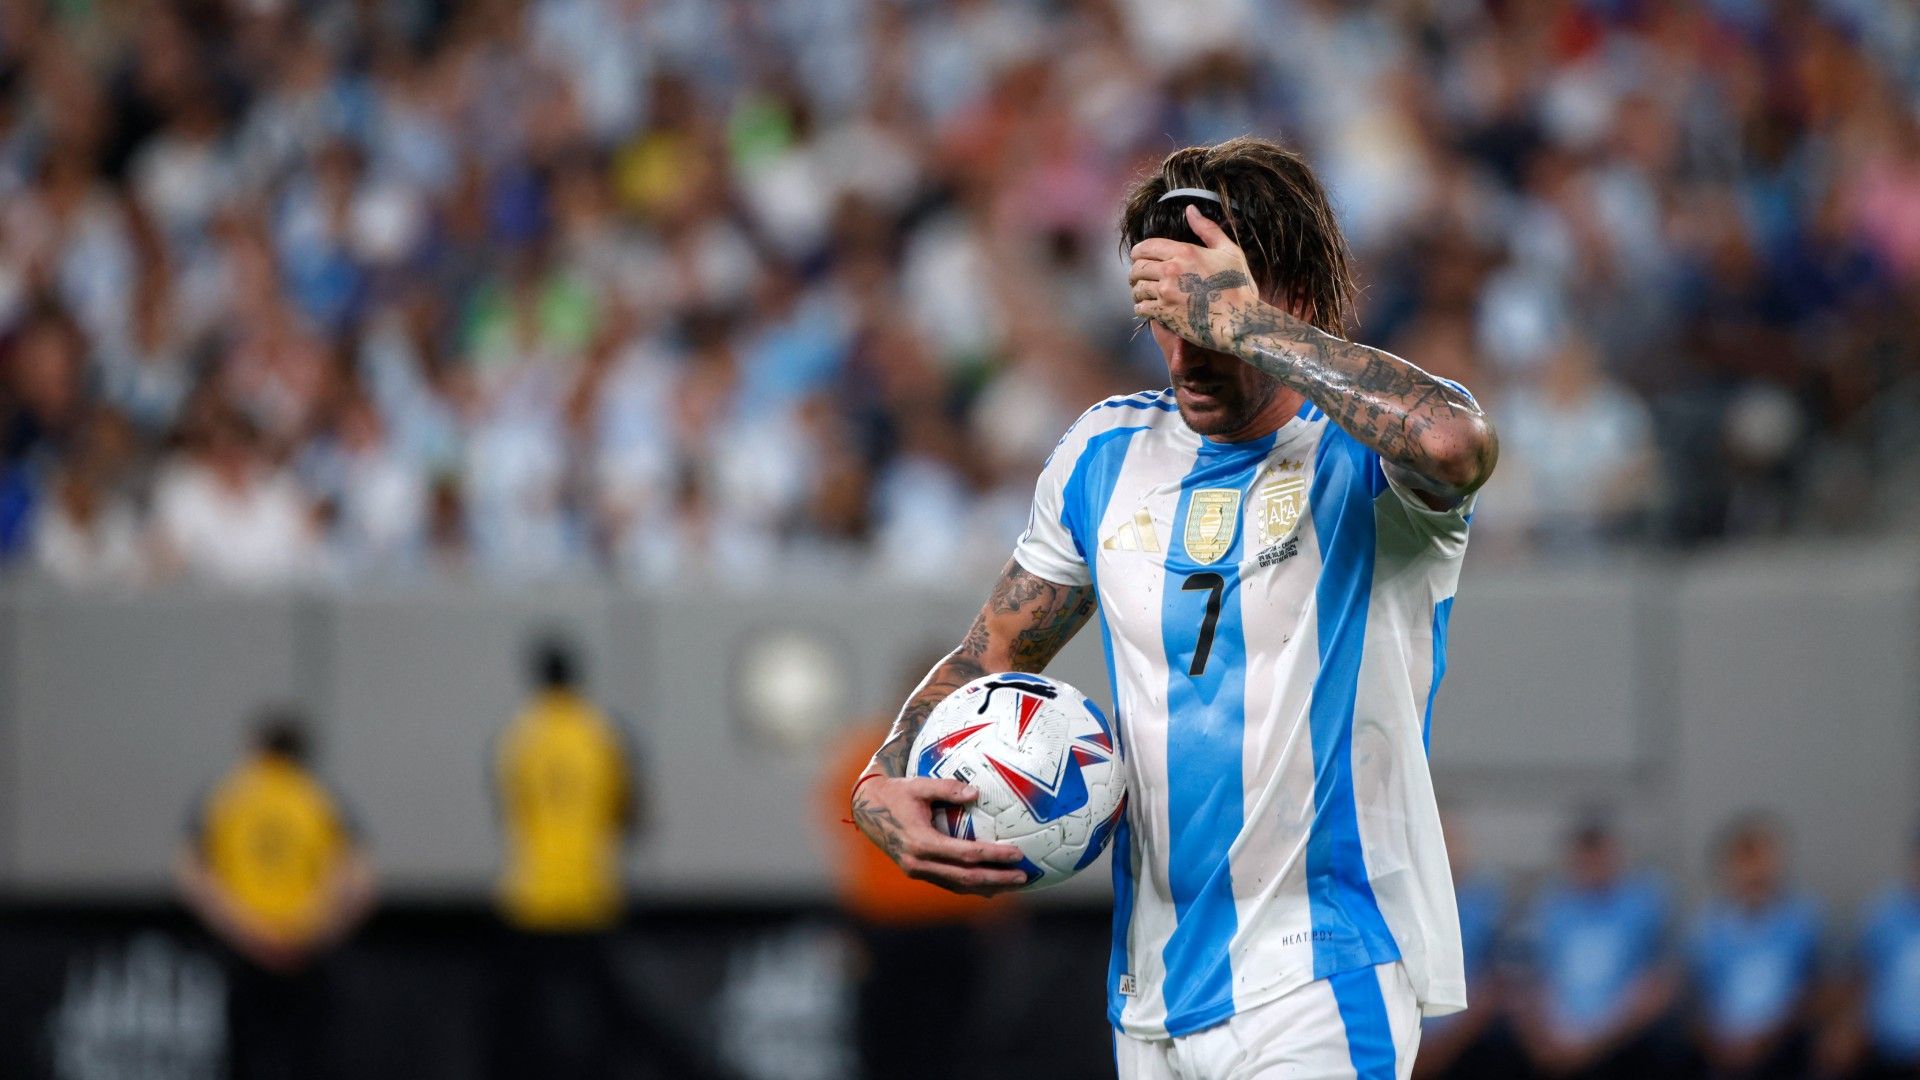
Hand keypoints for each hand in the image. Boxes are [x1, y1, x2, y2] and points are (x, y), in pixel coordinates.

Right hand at [851, 776, 1029, 895]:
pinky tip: (992, 885)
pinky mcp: (919, 873)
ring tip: (1015, 883)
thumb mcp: (918, 786)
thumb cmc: (895, 794)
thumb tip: (976, 793)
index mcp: (921, 843)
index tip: (1016, 853)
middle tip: (1024, 875)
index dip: (992, 856)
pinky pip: (950, 884)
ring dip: (988, 887)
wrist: (866, 811)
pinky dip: (972, 885)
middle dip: (997, 879)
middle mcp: (919, 863)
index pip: (965, 854)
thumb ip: (947, 788)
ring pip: (959, 886)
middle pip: (966, 877)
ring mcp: (918, 872)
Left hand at [1128, 204, 1262, 350]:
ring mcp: (1166, 292)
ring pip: (1137, 288)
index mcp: (1184, 252)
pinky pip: (1141, 308)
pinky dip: (1141, 308)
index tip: (1138, 257)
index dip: (1138, 252)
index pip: (1145, 247)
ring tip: (1143, 293)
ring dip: (1138, 291)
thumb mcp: (1228, 251)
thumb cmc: (1238, 286)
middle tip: (1139, 278)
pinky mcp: (1164, 313)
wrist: (1240, 320)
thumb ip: (1207, 229)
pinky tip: (1147, 308)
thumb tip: (1190, 209)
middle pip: (1137, 268)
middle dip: (1135, 272)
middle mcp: (1171, 270)